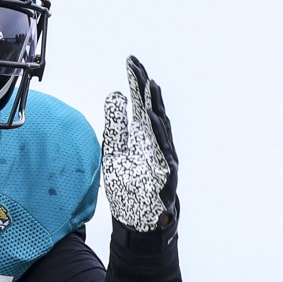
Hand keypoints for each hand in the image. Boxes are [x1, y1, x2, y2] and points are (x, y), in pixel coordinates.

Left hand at [102, 55, 178, 232]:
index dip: (136, 83)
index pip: (140, 103)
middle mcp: (156, 144)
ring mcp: (164, 162)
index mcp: (143, 135)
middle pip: (153, 113)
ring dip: (156, 113)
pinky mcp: (166, 181)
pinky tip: (154, 131)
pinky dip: (161, 145)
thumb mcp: (116, 150)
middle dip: (146, 91)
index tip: (130, 61)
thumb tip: (116, 94)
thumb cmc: (131, 184)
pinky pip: (165, 161)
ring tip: (149, 91)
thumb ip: (116, 123)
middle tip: (139, 68)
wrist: (141, 220)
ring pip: (162, 134)